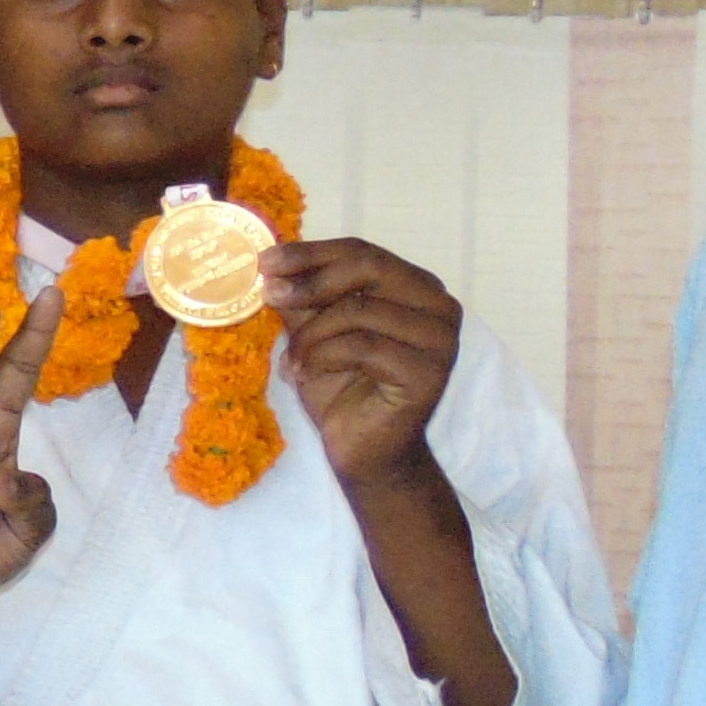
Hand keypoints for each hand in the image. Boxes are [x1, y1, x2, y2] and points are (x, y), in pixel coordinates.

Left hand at [266, 239, 464, 485]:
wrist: (365, 453)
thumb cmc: (343, 391)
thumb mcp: (316, 333)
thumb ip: (304, 298)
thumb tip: (271, 263)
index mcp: (417, 288)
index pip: (363, 252)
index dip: (311, 253)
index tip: (266, 260)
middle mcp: (439, 307)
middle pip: (369, 268)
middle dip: (310, 280)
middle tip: (269, 295)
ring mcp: (440, 340)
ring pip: (360, 310)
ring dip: (311, 334)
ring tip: (291, 359)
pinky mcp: (429, 373)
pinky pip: (362, 347)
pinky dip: (322, 357)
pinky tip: (302, 374)